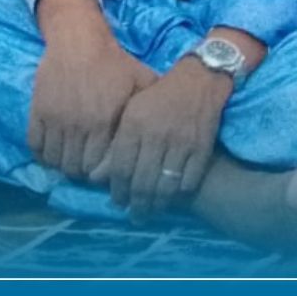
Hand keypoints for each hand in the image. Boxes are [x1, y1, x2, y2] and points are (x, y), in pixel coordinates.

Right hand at [28, 0, 156, 180]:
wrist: (78, 40)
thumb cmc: (114, 62)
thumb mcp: (141, 82)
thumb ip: (151, 108)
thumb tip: (163, 132)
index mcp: (105, 122)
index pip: (100, 167)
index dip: (103, 172)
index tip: (106, 169)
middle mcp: (79, 125)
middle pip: (77, 167)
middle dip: (84, 171)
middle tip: (89, 166)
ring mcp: (55, 120)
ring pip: (56, 160)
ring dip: (64, 164)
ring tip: (73, 159)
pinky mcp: (38, 113)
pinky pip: (36, 146)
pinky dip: (44, 154)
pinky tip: (55, 150)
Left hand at [90, 57, 232, 222]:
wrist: (199, 80)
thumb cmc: (160, 96)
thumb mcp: (132, 113)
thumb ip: (115, 144)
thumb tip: (95, 177)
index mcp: (134, 125)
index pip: (120, 168)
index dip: (117, 190)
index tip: (118, 202)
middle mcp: (156, 136)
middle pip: (142, 182)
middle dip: (137, 205)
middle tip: (135, 215)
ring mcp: (180, 143)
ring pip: (165, 187)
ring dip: (157, 204)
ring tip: (152, 211)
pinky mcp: (201, 148)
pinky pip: (188, 181)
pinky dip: (180, 193)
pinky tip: (174, 197)